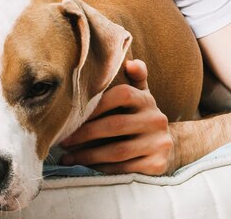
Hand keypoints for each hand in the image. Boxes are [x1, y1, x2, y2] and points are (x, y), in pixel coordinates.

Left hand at [60, 59, 179, 174]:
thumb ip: (134, 78)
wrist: (167, 146)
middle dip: (85, 134)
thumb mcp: (140, 96)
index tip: (74, 114)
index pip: (122, 94)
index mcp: (147, 100)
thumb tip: (131, 62)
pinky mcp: (158, 165)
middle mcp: (157, 120)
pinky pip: (124, 169)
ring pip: (118, 151)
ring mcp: (159, 143)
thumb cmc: (141, 117)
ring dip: (88, 156)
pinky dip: (102, 169)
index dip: (97, 104)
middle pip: (116, 125)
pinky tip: (86, 168)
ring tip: (68, 158)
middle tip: (62, 140)